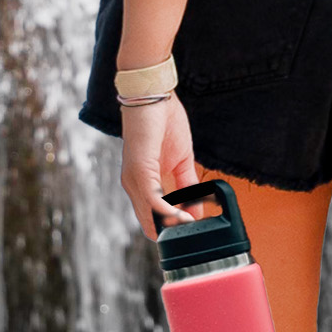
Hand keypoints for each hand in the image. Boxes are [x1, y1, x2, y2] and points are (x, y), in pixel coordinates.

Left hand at [120, 88, 199, 235]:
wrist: (152, 94)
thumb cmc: (164, 122)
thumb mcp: (182, 160)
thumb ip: (188, 185)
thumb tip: (198, 211)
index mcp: (142, 184)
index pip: (152, 221)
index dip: (172, 232)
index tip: (193, 236)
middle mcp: (133, 186)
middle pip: (151, 226)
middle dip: (174, 236)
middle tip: (197, 237)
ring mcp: (134, 179)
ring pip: (150, 217)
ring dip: (174, 228)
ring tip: (194, 231)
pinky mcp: (140, 170)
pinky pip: (153, 200)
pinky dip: (170, 213)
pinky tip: (186, 217)